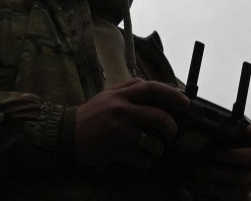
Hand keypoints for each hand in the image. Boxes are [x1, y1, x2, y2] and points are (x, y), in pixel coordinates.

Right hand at [73, 78, 191, 168]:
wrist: (64, 134)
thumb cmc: (91, 115)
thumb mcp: (109, 95)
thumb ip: (130, 90)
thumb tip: (157, 92)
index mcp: (122, 93)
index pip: (153, 88)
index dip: (173, 95)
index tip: (186, 104)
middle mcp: (122, 108)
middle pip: (159, 117)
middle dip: (171, 128)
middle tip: (172, 134)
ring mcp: (119, 129)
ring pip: (153, 140)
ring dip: (159, 149)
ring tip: (156, 150)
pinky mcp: (115, 148)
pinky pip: (141, 157)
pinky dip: (146, 161)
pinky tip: (143, 160)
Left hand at [184, 123, 250, 200]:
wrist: (193, 184)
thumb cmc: (199, 159)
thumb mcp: (200, 143)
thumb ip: (203, 130)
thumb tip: (187, 108)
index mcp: (247, 144)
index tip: (249, 130)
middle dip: (234, 156)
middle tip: (214, 156)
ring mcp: (249, 182)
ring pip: (242, 181)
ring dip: (216, 179)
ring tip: (194, 176)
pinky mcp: (242, 199)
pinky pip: (234, 199)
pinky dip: (211, 195)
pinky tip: (197, 191)